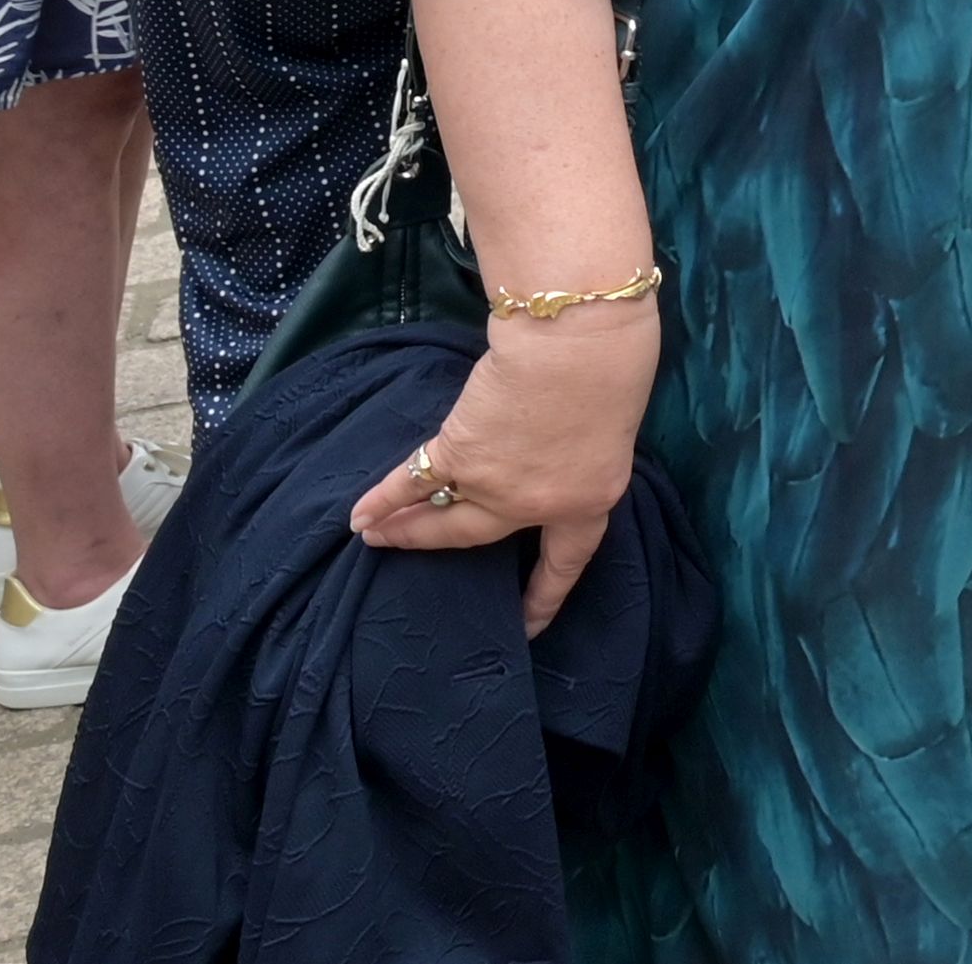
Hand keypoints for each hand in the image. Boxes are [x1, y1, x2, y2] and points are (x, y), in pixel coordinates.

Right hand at [343, 308, 655, 634]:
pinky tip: (360, 514)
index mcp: (590, 502)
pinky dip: (383, 498)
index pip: (567, 562)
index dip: (545, 596)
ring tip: (374, 532)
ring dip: (403, 522)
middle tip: (411, 552)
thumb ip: (573, 455)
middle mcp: (536, 506)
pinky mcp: (459, 453)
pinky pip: (414, 481)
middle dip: (444, 544)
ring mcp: (494, 485)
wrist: (577, 342)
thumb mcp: (608, 429)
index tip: (528, 628)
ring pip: (441, 511)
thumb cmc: (611, 367)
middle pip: (480, 535)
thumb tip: (540, 458)